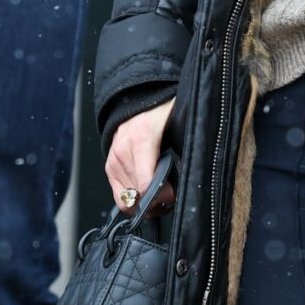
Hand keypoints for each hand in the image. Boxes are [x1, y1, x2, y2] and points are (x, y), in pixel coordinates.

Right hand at [106, 98, 175, 212]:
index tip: (174, 195)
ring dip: (145, 202)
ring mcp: (114, 161)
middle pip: (138, 195)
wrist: (138, 101)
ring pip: (129, 199)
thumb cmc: (160, 112)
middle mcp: (123, 152)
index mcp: (141, 140)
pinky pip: (120, 196)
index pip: (145, 183)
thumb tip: (194, 169)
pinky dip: (134, 199)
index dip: (163, 196)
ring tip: (159, 194)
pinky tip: (146, 192)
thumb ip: (185, 143)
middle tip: (169, 197)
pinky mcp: (109, 167)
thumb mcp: (178, 122)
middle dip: (156, 201)